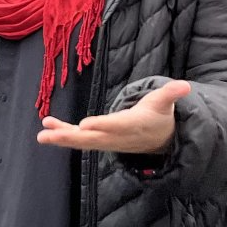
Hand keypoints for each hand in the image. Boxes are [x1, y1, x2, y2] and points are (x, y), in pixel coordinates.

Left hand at [37, 80, 190, 153]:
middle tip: (51, 136)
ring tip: (42, 136)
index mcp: (133, 125)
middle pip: (93, 138)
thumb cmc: (159, 115)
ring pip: (82, 142)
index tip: (85, 125)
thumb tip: (185, 85)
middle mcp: (117, 136)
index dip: (101, 125)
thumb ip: (171, 94)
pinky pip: (79, 138)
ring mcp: (106, 140)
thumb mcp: (165, 103)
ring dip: (61, 138)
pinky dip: (62, 133)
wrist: (159, 139)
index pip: (116, 126)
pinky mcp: (99, 140)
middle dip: (71, 137)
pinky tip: (46, 127)